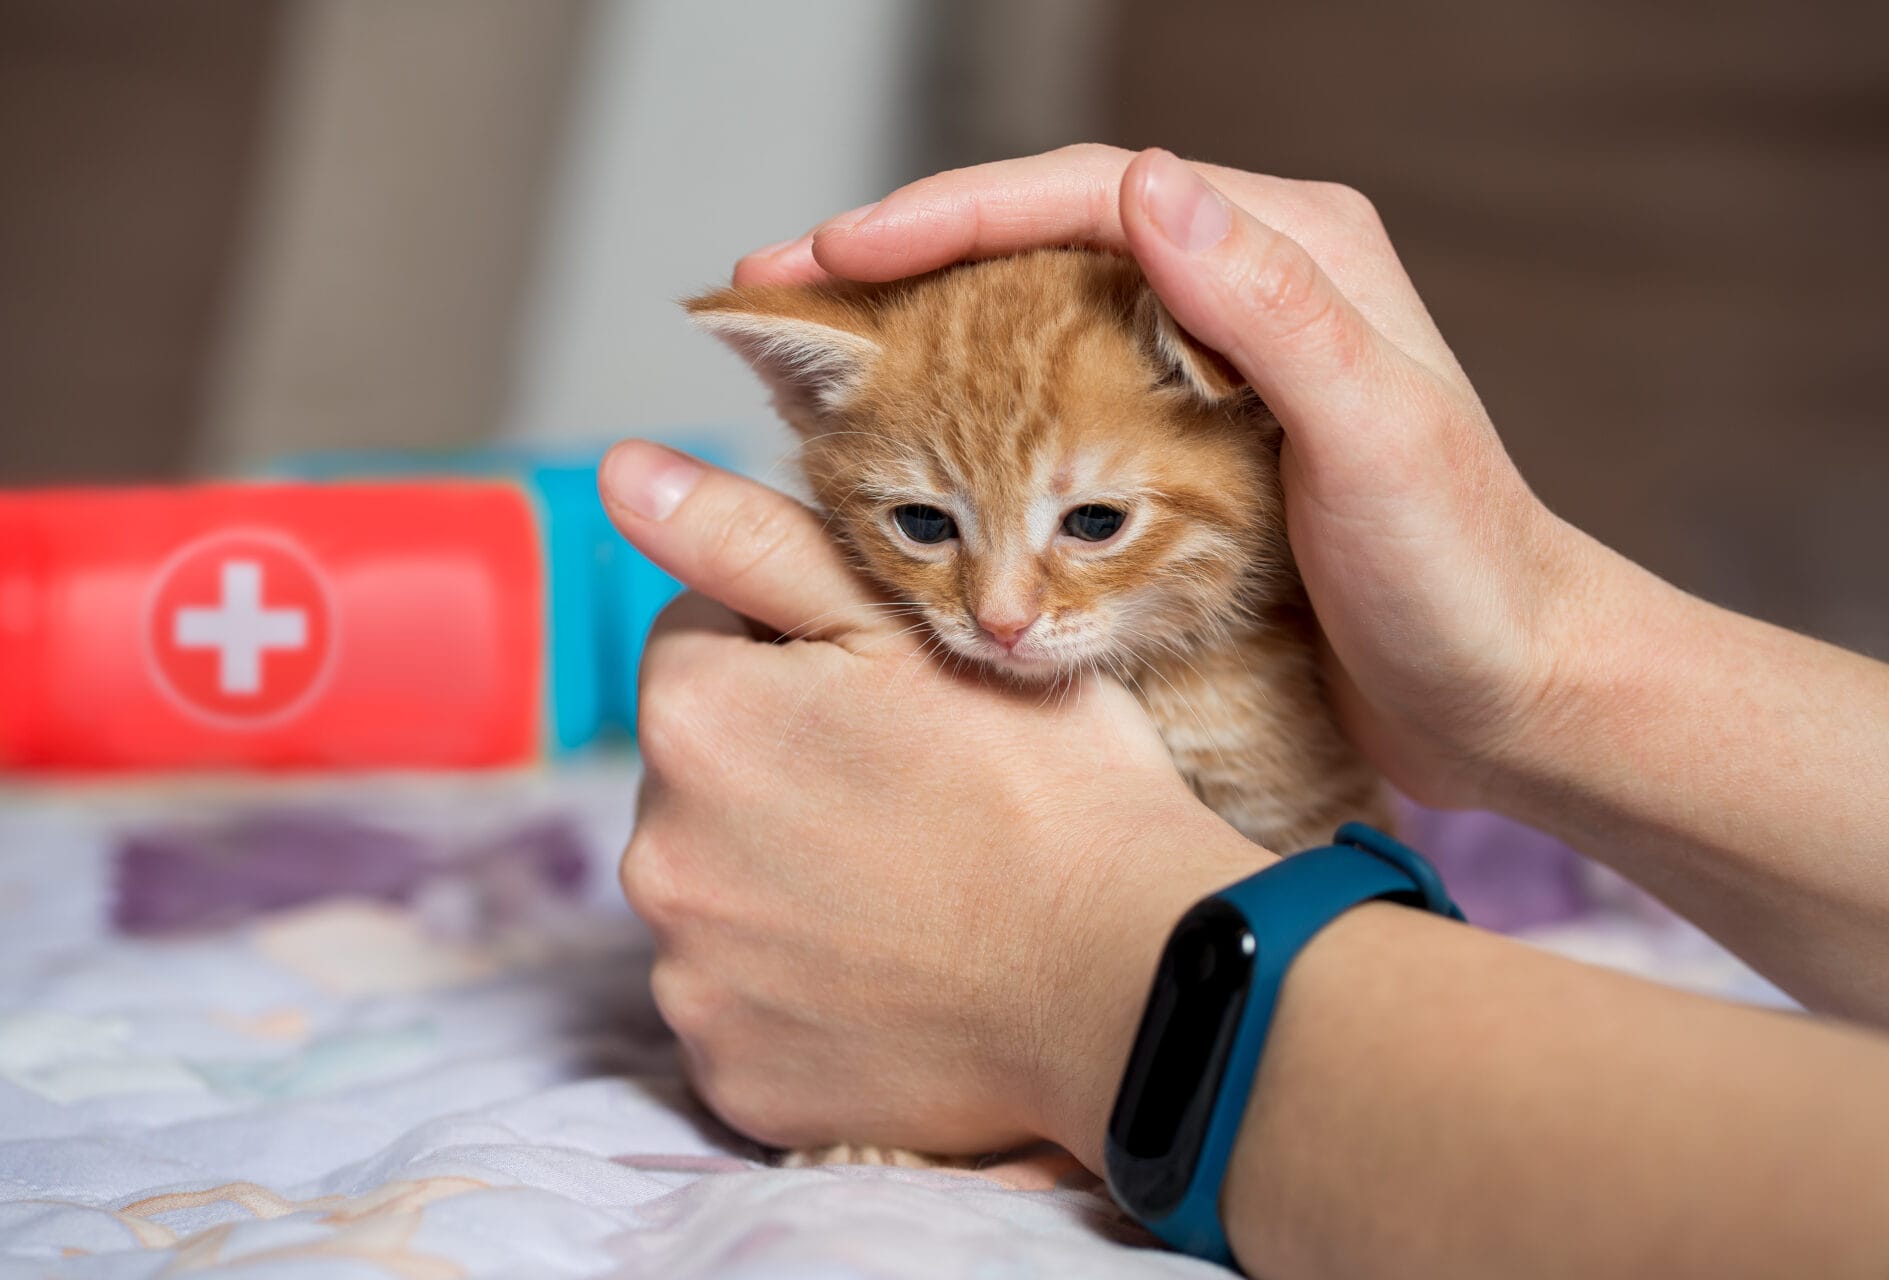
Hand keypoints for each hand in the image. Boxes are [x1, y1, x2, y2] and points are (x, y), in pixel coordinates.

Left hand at [600, 443, 1267, 1157]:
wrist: (1130, 980)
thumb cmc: (1044, 786)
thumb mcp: (905, 626)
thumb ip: (750, 539)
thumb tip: (621, 468)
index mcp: (694, 717)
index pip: (700, 641)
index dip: (799, 653)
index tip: (886, 699)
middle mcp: (657, 851)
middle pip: (702, 772)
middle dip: (779, 769)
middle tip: (911, 797)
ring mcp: (692, 977)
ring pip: (718, 890)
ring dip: (782, 881)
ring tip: (910, 892)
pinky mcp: (734, 1074)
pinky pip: (741, 1006)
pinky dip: (795, 989)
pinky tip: (889, 979)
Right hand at [736, 144, 1610, 809]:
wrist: (1506, 691)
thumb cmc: (1461, 577)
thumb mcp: (1374, 438)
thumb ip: (1267, 309)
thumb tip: (1146, 186)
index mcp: (1291, 250)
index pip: (1088, 195)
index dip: (948, 215)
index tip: (836, 252)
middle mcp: (1244, 288)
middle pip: (1040, 241)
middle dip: (903, 262)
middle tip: (777, 294)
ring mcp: (1210, 367)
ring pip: (1034, 314)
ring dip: (920, 326)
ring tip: (806, 349)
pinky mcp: (1186, 445)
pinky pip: (1051, 393)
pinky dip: (966, 401)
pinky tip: (901, 429)